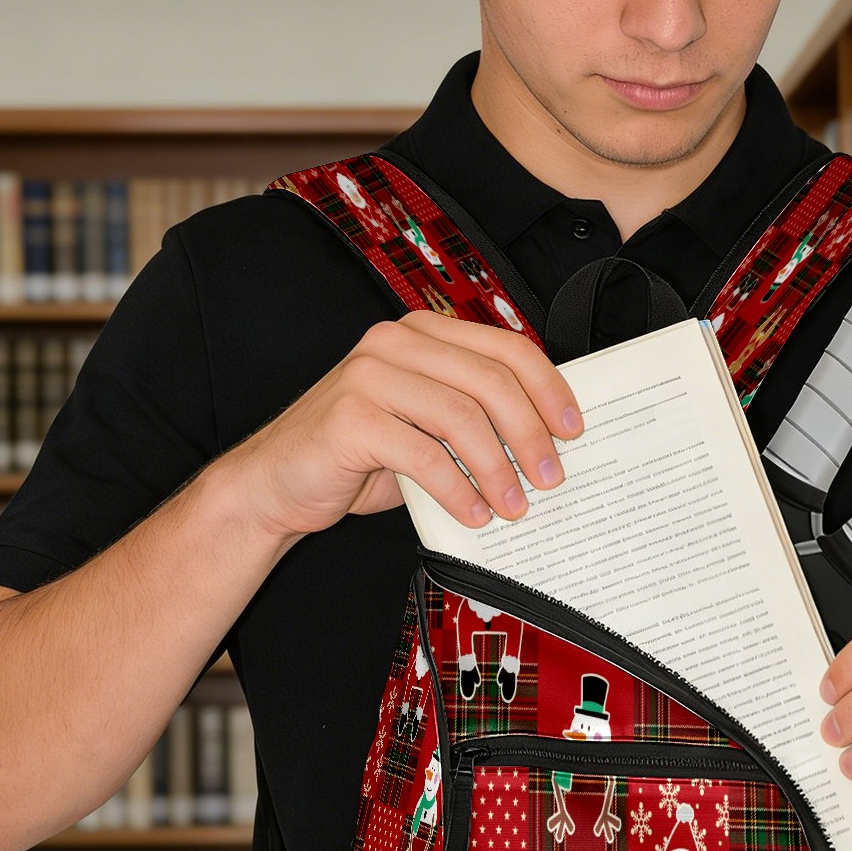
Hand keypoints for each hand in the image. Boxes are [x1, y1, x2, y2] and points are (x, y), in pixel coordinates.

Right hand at [216, 310, 581, 540]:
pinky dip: (457, 490)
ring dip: (498, 469)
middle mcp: (396, 343)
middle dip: (530, 434)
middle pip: (490, 381)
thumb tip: (543, 447)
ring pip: (461, 416)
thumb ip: (470, 421)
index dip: (548, 388)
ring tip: (515, 506)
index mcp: (421, 334)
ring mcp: (369, 375)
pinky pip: (423, 454)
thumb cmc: (359, 458)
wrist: (277, 484)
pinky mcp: (350, 417)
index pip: (504, 348)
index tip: (574, 430)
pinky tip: (474, 516)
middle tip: (551, 478)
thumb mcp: (424, 429)